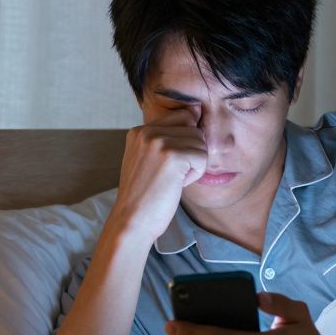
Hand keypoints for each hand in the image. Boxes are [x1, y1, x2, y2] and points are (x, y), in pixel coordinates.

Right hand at [109, 107, 207, 242]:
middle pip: (193, 128)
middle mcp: (147, 131)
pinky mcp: (173, 155)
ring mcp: (159, 142)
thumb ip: (164, 139)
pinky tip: (177, 184)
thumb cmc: (144, 196)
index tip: (171, 163)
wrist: (132, 221)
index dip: (186, 140)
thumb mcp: (147, 159)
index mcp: (139, 131)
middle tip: (171, 174)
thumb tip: (195, 113)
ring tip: (172, 180)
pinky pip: (202, 157)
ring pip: (200, 142)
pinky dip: (196, 175)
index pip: (182, 115)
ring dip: (193, 165)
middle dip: (191, 152)